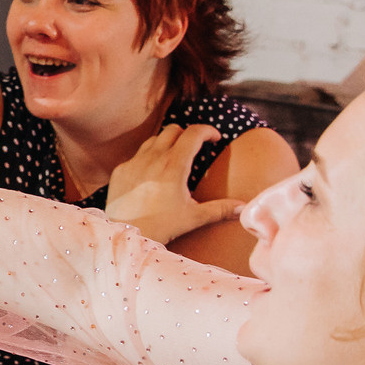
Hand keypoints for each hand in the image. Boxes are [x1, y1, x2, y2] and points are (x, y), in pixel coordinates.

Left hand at [103, 124, 242, 244]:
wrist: (125, 235)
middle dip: (188, 134)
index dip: (208, 131)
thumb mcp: (193, 217)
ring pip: (154, 140)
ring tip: (175, 158)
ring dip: (167, 143)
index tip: (215, 138)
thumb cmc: (161, 227)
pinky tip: (152, 174)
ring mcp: (133, 162)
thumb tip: (244, 208)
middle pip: (173, 129)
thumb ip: (220, 209)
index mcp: (173, 165)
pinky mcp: (120, 171)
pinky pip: (136, 155)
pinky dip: (147, 158)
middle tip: (196, 147)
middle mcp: (152, 158)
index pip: (194, 133)